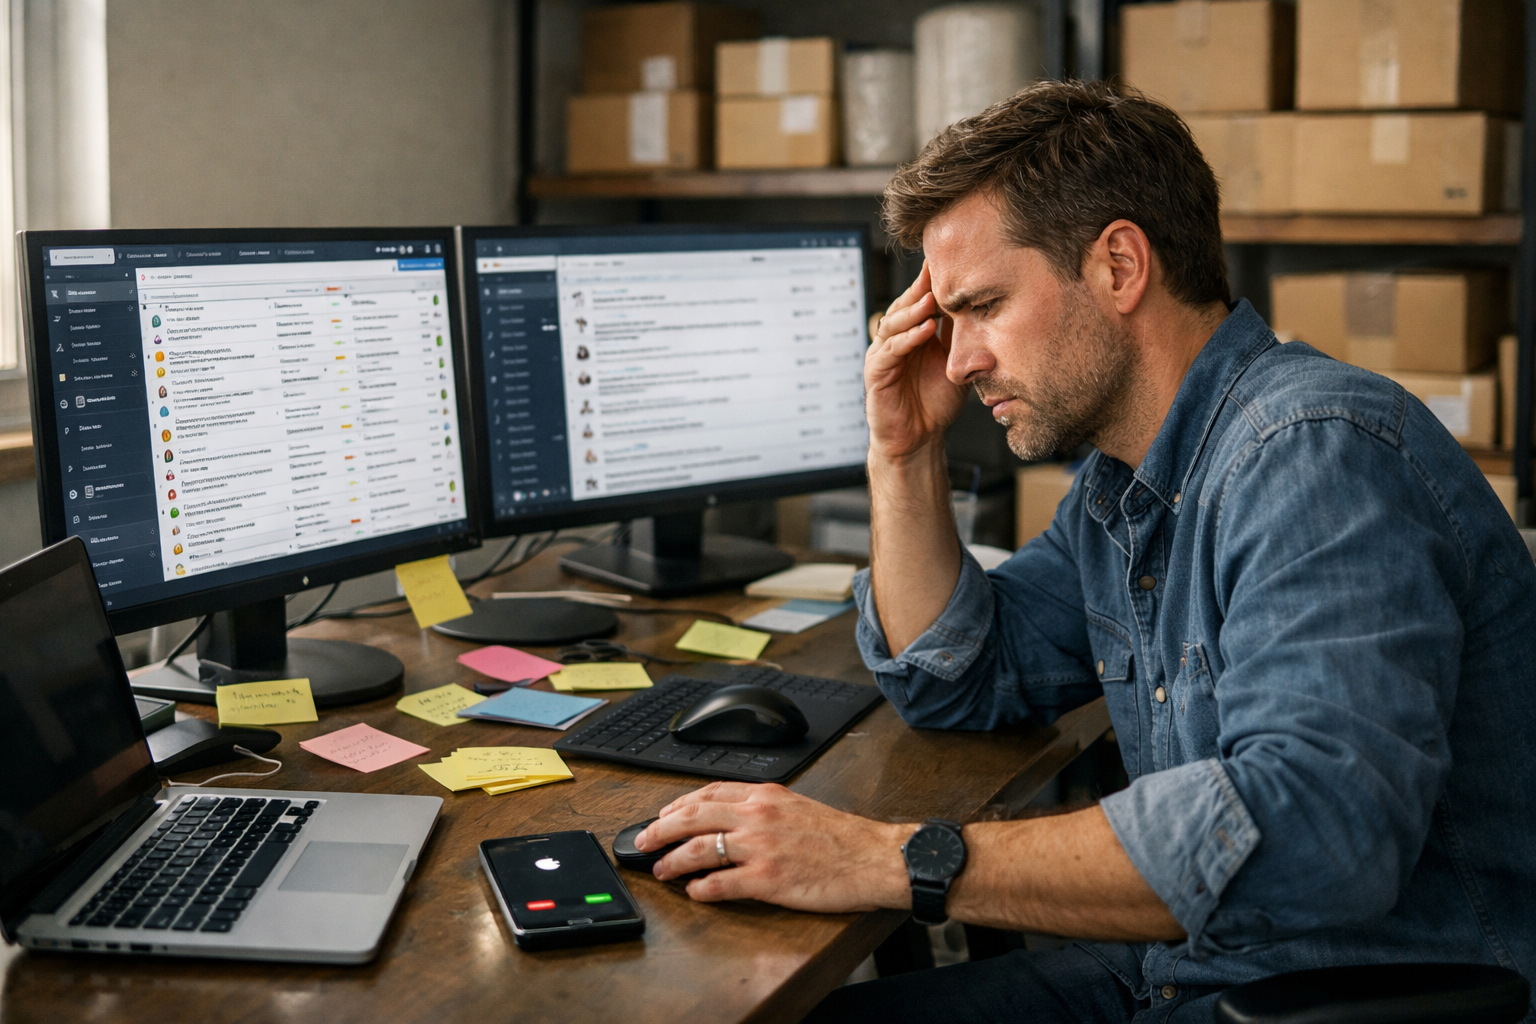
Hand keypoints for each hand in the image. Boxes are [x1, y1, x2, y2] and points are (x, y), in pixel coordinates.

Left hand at [634, 782, 911, 912]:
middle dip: (660, 829)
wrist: (876, 858)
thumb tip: (733, 817)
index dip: (678, 804)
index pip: (709, 793)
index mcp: (767, 796)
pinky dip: (701, 888)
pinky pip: (722, 884)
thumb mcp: (799, 806)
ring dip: (673, 861)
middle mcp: (759, 816)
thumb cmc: (844, 838)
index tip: (663, 814)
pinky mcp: (769, 880)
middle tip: (643, 841)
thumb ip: (765, 808)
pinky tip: (694, 892)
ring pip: (700, 849)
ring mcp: (762, 848)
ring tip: (661, 871)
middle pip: (693, 817)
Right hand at [865, 263, 967, 460]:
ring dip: (913, 310)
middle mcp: (895, 340)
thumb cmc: (936, 404)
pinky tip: (924, 330)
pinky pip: (890, 351)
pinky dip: (907, 339)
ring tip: (931, 299)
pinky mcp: (876, 374)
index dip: (933, 283)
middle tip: (938, 271)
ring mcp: (883, 355)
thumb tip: (981, 307)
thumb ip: (961, 337)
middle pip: (905, 306)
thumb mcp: (956, 363)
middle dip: (921, 289)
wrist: (919, 440)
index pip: (921, 301)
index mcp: (913, 334)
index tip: (951, 262)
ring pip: (894, 324)